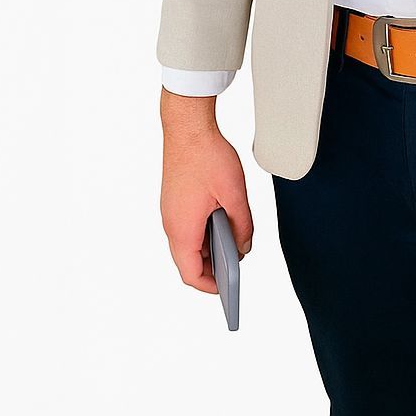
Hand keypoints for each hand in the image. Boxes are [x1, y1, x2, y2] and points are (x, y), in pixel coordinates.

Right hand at [159, 88, 253, 293]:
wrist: (187, 126)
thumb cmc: (207, 157)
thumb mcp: (235, 196)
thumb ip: (242, 227)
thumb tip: (244, 248)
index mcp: (182, 229)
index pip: (190, 273)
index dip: (210, 286)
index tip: (228, 288)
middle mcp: (171, 224)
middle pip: (189, 259)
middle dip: (213, 265)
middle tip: (238, 261)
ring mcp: (171, 211)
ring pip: (190, 241)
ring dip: (211, 244)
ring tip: (236, 238)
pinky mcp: (175, 199)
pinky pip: (189, 225)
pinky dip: (205, 229)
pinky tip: (225, 218)